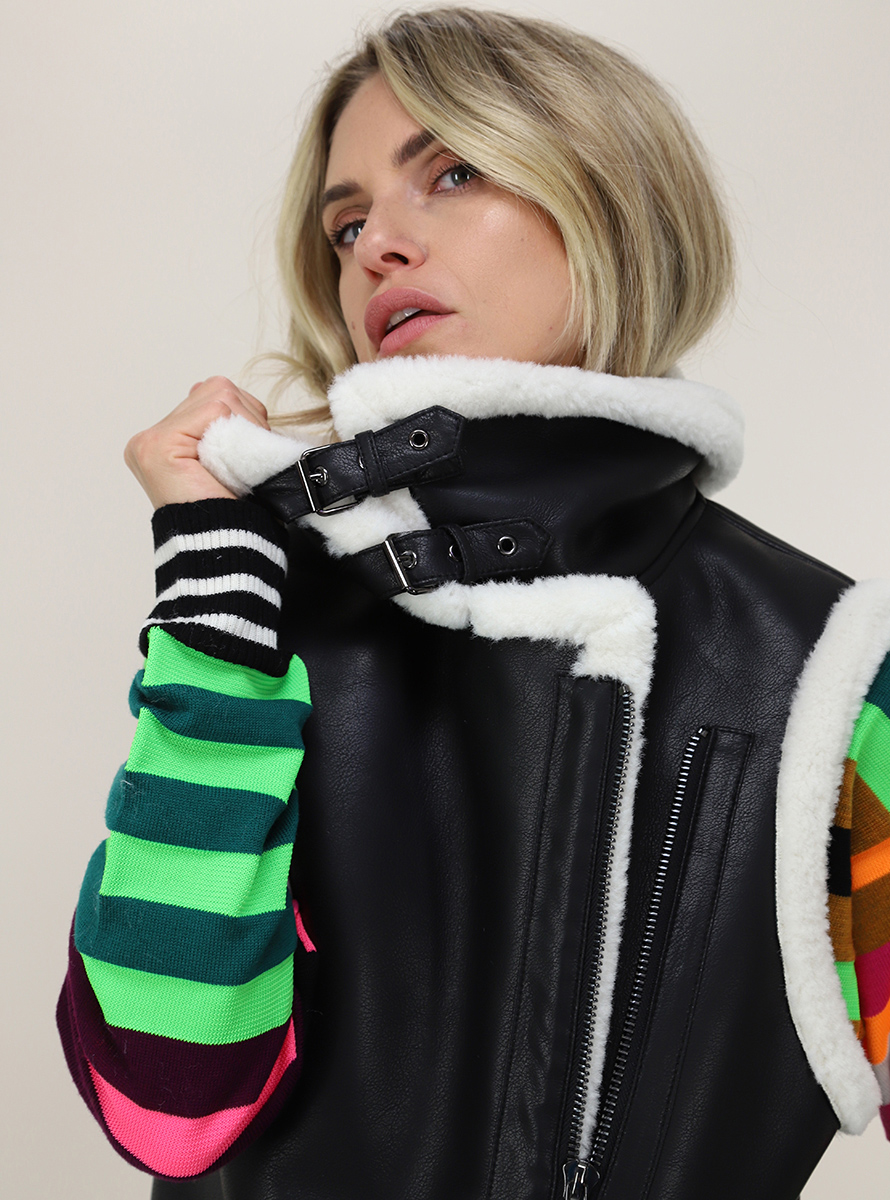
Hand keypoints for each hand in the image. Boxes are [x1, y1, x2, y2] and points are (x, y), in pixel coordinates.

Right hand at [124, 377, 269, 508]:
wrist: (228, 546)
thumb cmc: (237, 510)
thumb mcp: (233, 457)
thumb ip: (225, 423)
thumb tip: (221, 391)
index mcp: (167, 438)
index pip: (216, 395)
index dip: (245, 419)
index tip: (245, 455)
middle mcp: (152, 436)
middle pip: (219, 390)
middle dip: (247, 420)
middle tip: (244, 462)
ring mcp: (150, 440)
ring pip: (221, 396)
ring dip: (246, 428)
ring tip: (236, 466)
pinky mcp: (157, 445)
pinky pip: (215, 412)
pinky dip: (237, 434)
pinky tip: (231, 464)